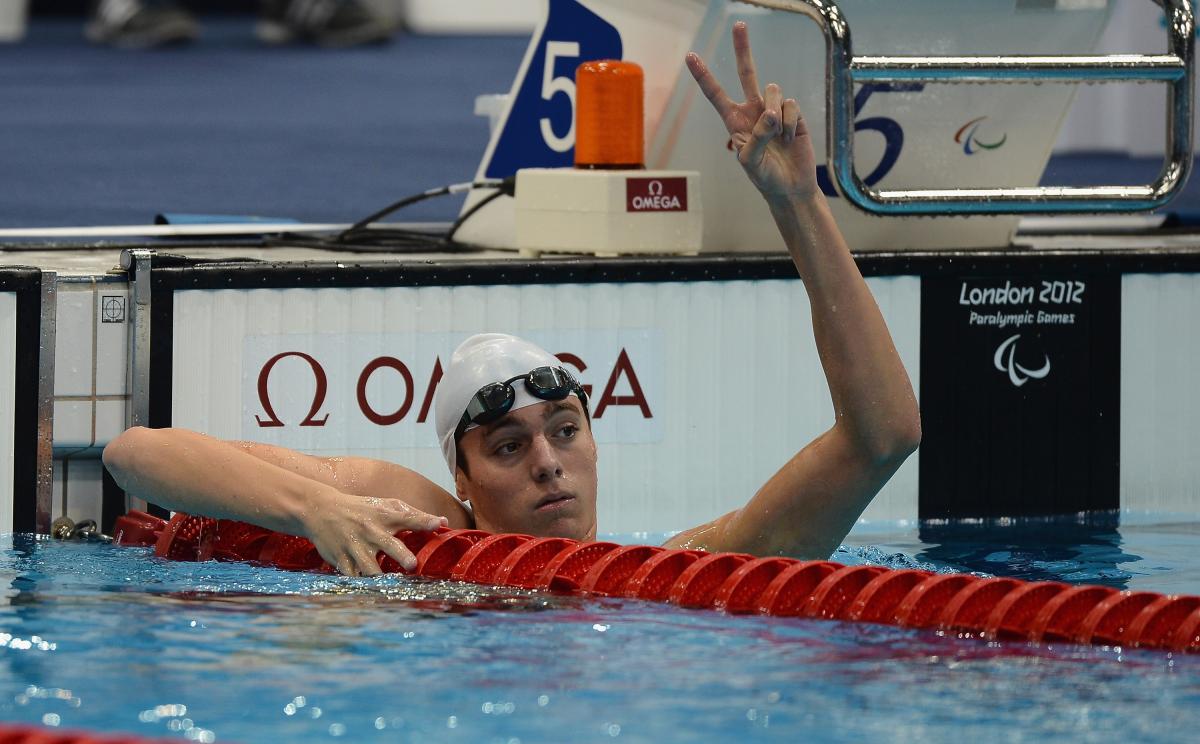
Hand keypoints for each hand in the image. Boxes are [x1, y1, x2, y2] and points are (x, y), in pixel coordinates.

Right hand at [302, 487, 446, 576]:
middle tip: (412, 565)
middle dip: (402, 555)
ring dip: (382, 579)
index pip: (408, 517)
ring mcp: (355, 547)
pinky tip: (372, 594)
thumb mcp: (385, 504)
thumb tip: (443, 522)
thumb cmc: (362, 509)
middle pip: (390, 545)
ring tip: (393, 588)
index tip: (439, 524)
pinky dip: (362, 587)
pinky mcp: (342, 560)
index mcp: (384, 516)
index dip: (425, 521)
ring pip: (370, 568)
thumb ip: (414, 514)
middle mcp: (371, 531)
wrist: (321, 510)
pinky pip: (353, 578)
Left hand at [686, 21, 817, 200]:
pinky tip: (791, 139)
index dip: (704, 76)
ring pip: (772, 90)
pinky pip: (791, 105)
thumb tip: (770, 114)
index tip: (690, 56)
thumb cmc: (765, 177)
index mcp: (734, 121)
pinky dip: (791, 123)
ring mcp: (773, 111)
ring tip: (778, 136)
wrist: (791, 187)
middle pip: (746, 73)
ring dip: (774, 112)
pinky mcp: (793, 115)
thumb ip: (756, 137)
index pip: (716, 94)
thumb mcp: (750, 162)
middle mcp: (752, 111)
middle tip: (738, 25)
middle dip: (742, 49)